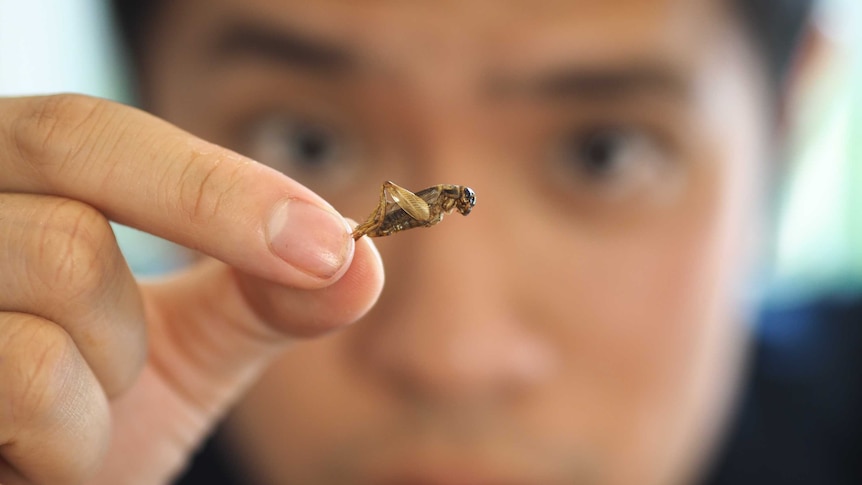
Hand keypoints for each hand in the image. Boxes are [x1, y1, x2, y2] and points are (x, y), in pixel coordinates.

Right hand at [0, 94, 383, 484]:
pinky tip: (31, 459)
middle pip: (73, 220)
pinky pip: (23, 388)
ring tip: (69, 415)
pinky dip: (68, 445)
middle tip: (137, 369)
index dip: (217, 187)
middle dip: (136, 319)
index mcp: (3, 181)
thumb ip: (263, 297)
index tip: (331, 243)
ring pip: (57, 289)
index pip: (87, 133)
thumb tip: (362, 261)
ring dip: (107, 384)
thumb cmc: (85, 416)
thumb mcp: (180, 346)